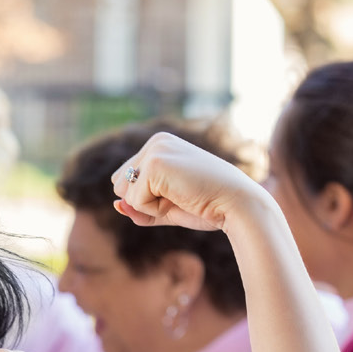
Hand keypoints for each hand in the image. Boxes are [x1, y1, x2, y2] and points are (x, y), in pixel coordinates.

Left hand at [111, 132, 262, 232]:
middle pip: (120, 186)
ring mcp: (155, 150)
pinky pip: (134, 201)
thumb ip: (138, 207)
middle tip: (181, 196)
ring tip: (181, 196)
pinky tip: (181, 197)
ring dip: (149, 205)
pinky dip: (155, 209)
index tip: (180, 193)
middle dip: (145, 202)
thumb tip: (115, 204)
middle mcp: (155, 142)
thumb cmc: (208, 206)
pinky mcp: (155, 164)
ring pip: (125, 193)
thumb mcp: (166, 208)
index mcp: (159, 145)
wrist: (237, 205)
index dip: (148, 199)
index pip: (126, 181)